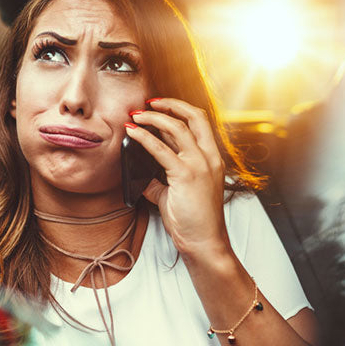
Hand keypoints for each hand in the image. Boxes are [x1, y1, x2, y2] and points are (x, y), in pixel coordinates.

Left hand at [126, 98, 229, 261]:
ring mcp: (200, 165)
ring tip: (135, 116)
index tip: (160, 106)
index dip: (180, 109)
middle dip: (170, 104)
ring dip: (153, 118)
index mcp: (212, 159)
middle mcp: (209, 158)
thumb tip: (141, 172)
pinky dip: (144, 137)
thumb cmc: (194, 221)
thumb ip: (161, 179)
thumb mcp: (177, 193)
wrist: (204, 242)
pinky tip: (132, 133)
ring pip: (177, 128)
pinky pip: (161, 149)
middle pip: (194, 116)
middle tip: (148, 103)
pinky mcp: (186, 176)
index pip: (200, 122)